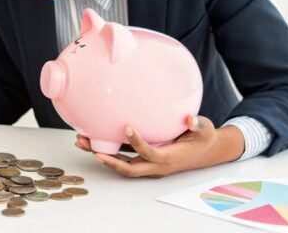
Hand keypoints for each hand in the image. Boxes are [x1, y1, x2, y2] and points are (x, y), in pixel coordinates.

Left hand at [75, 115, 244, 177]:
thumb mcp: (205, 129)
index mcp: (169, 158)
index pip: (149, 153)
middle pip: (128, 168)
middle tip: (89, 147)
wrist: (206, 151)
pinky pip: (123, 157)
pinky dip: (108, 150)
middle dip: (107, 160)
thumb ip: (198, 124)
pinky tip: (93, 138)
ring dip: (101, 155)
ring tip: (81, 141)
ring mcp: (148, 164)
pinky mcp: (143, 158)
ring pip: (122, 164)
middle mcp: (155, 165)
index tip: (126, 127)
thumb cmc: (203, 138)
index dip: (137, 143)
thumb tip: (190, 119)